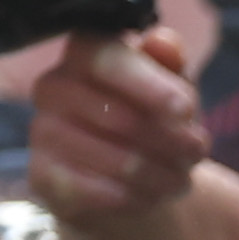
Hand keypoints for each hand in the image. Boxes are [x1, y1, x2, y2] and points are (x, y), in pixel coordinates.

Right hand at [23, 23, 205, 222]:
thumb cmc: (151, 120)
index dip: (147, 85)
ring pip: (108, 156)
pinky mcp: (41, 174)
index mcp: (84, 53)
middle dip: (166, 139)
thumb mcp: (171, 90)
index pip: (105, 59)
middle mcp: (53, 86)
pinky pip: (90, 190)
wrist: (127, 177)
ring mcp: (42, 131)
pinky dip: (129, 197)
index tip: (184, 110)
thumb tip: (164, 42)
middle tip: (197, 151)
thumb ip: (170, 65)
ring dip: (155, 174)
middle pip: (113, 114)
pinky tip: (148, 196)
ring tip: (180, 180)